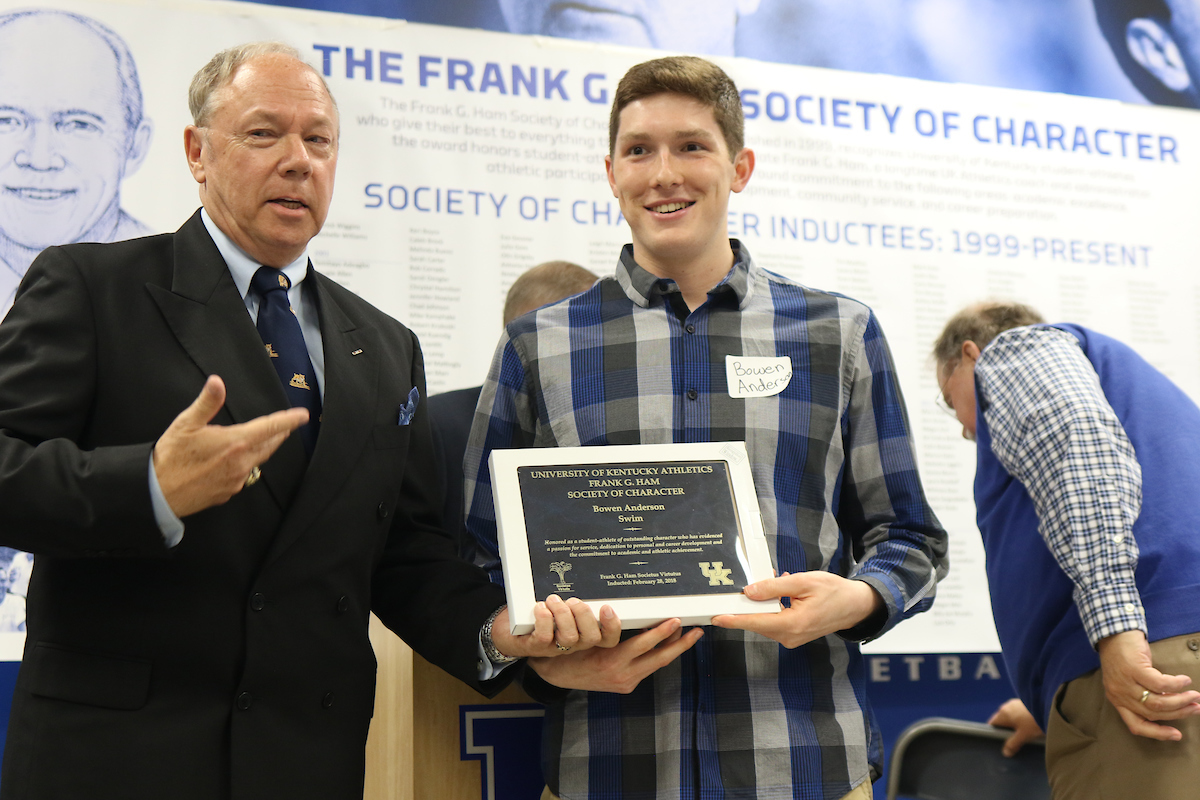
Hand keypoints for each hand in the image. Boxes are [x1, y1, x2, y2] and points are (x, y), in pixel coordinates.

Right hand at [152, 375, 308, 516]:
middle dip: (278, 435)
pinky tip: (234, 461)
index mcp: (235, 443)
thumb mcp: (186, 424)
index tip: (303, 416)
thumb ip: (206, 403)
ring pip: (257, 461)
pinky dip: (244, 464)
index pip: (270, 428)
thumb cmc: (170, 458)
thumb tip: (217, 382)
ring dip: (262, 449)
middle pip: (268, 445)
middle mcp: (241, 463)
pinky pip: (243, 475)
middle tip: (285, 427)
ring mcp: (236, 480)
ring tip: (264, 440)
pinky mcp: (229, 492)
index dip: (288, 420)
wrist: (157, 494)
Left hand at [490, 596, 614, 659]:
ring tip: (553, 600)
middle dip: (584, 615)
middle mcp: (573, 643)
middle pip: (592, 638)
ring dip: (563, 614)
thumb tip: (588, 575)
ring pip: (569, 637)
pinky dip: (544, 619)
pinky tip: (540, 607)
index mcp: (583, 633)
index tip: (606, 607)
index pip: (608, 639)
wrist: (509, 628)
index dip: (612, 626)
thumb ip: (577, 597)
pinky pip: (544, 637)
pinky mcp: (534, 647)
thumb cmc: (540, 614)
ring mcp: (554, 647)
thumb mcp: (562, 605)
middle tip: (573, 600)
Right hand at [527, 615, 703, 693]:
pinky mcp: (626, 686)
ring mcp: (625, 683)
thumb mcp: (587, 638)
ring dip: (672, 650)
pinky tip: (663, 644)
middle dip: (680, 645)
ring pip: (656, 664)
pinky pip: (647, 668)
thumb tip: (630, 616)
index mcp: (612, 661)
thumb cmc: (569, 651)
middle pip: (660, 659)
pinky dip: (657, 655)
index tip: (675, 621)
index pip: (644, 646)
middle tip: (696, 631)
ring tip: (686, 635)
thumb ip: (609, 630)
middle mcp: (622, 675)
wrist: (555, 675)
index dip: (662, 633)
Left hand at [710, 572, 880, 647]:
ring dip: (762, 606)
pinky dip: (772, 608)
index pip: (756, 622)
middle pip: (758, 622)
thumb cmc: (834, 592)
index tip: (716, 618)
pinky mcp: (794, 635)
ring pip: (766, 621)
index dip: (734, 619)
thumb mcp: (804, 582)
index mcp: (793, 624)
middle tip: (736, 592)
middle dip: (746, 607)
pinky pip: (775, 621)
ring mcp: (792, 638)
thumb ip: (775, 587)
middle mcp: (790, 636)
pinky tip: (779, 595)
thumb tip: (750, 591)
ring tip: (770, 587)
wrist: (855, 606)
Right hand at [988, 698, 1042, 755]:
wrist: (1049, 708)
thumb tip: (1005, 753)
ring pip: (1010, 717)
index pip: (992, 725)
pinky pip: (1017, 713)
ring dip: (1014, 725)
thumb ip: (1013, 744)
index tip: (999, 743)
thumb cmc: (1033, 722)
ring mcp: (1015, 703)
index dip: (994, 734)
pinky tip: (1029, 726)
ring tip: (1022, 734)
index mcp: (1003, 713)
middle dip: (1005, 731)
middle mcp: (1006, 706)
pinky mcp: (1024, 702)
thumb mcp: (1023, 736)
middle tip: (1012, 741)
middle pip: (1001, 721)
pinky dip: (1020, 719)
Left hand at [1097, 630, 1199, 740]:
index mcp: (1117, 700)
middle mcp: (1119, 694)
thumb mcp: (1129, 680)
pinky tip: (1185, 681)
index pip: (1136, 725)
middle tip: (1196, 709)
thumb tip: (1172, 705)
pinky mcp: (1134, 669)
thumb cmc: (1123, 656)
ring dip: (1181, 701)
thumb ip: (1144, 694)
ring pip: (1158, 701)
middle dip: (1178, 713)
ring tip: (1194, 696)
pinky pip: (1161, 683)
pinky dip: (1176, 684)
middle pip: (1153, 713)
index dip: (1157, 733)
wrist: (1113, 632)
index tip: (1177, 736)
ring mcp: (1126, 682)